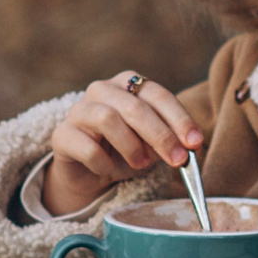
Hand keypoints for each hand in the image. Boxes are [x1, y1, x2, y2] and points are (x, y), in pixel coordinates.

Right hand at [42, 73, 203, 215]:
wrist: (90, 172)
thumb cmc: (127, 152)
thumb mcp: (154, 146)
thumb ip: (171, 142)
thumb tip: (191, 147)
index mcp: (129, 84)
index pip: (158, 95)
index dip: (179, 119)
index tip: (195, 142)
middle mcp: (103, 90)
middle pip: (134, 106)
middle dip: (160, 135)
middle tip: (177, 160)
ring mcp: (79, 110)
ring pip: (107, 118)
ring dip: (130, 145)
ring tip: (141, 164)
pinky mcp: (62, 134)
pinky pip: (85, 146)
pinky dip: (102, 162)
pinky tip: (107, 170)